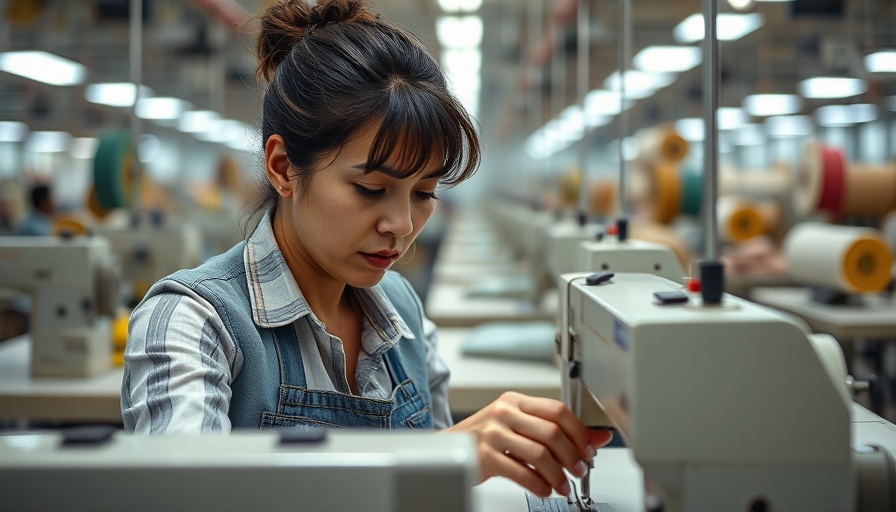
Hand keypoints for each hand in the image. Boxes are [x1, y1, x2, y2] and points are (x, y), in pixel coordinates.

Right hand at [445, 391, 612, 496]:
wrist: (449, 448)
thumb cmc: (486, 437)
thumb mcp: (521, 427)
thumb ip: (556, 430)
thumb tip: (597, 437)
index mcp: (516, 401)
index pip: (557, 410)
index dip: (579, 431)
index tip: (589, 449)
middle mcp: (504, 413)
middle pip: (551, 432)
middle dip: (572, 455)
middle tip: (580, 470)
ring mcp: (493, 434)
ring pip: (539, 454)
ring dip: (558, 474)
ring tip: (563, 485)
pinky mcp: (484, 456)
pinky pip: (520, 473)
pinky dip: (538, 485)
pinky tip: (544, 490)